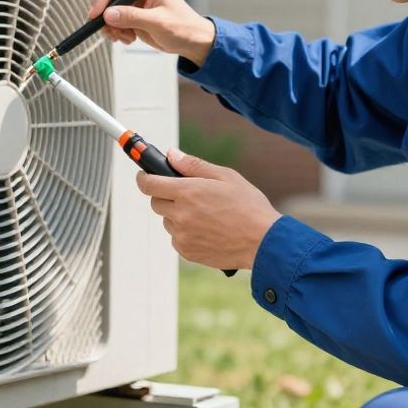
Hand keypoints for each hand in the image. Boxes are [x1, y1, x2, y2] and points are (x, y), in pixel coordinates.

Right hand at [89, 0, 215, 66]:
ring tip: (125, 37)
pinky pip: (113, 20)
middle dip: (106, 16)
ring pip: (108, 9)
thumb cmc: (183, 27)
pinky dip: (116, 31)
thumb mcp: (158, 22)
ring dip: (112, 26)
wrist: (192, 41)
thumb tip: (108, 14)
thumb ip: (132, 17)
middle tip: (112, 32)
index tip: (96, 15)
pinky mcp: (132, 13)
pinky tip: (129, 38)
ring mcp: (134, 0)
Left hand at [136, 149, 281, 270]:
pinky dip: (185, 233)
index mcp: (187, 192)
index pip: (149, 184)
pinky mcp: (187, 252)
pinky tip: (207, 229)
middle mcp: (180, 215)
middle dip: (165, 195)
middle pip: (155, 202)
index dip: (144, 177)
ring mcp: (182, 236)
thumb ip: (193, 165)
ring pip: (167, 221)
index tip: (145, 175)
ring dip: (177, 215)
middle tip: (187, 194)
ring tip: (205, 214)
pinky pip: (176, 238)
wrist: (263, 242)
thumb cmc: (248, 206)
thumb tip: (170, 155)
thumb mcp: (225, 176)